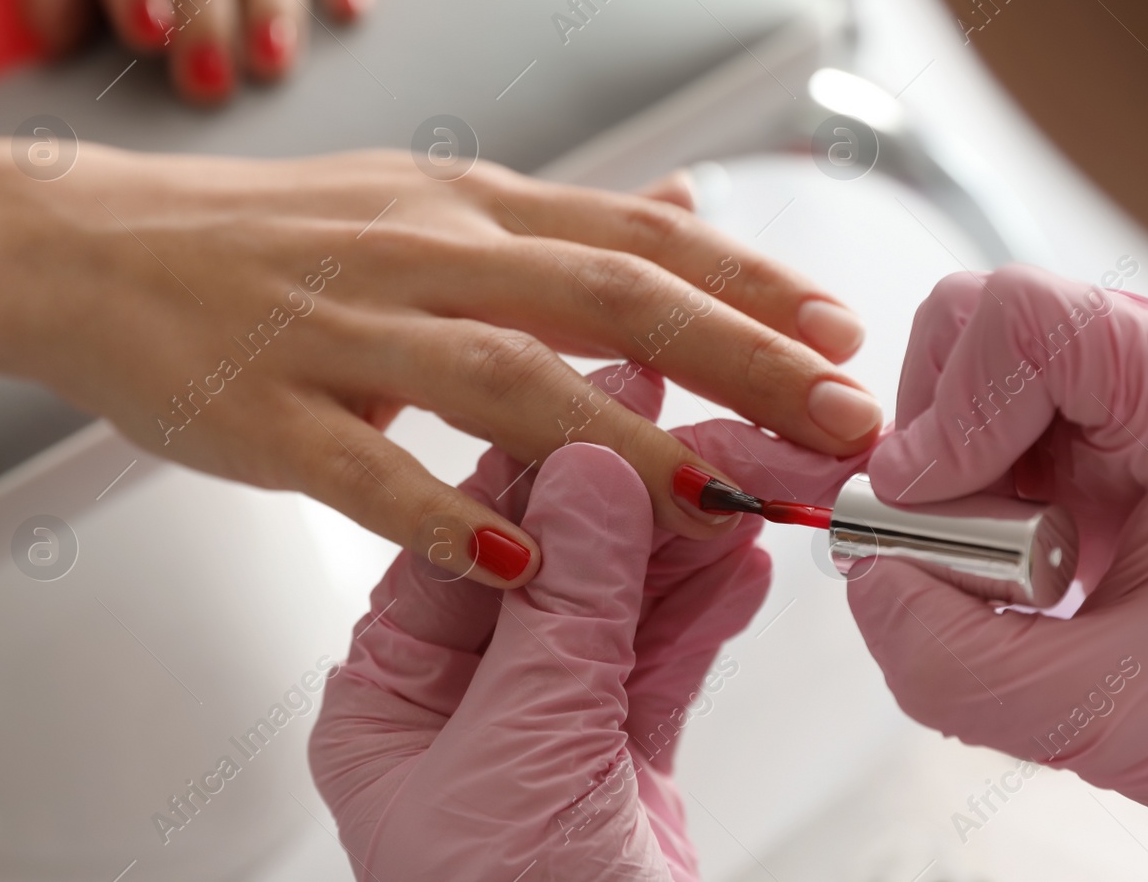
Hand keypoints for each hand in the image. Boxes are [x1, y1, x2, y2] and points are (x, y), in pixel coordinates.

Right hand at [0, 139, 876, 587]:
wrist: (88, 244)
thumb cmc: (267, 235)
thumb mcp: (425, 201)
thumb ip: (557, 222)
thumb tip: (688, 211)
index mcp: (464, 208)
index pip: (635, 236)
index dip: (748, 283)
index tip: (842, 330)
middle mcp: (419, 252)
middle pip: (604, 295)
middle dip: (736, 356)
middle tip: (838, 414)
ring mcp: (340, 331)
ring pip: (503, 376)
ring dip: (624, 444)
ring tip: (727, 502)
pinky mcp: (265, 412)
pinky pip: (364, 469)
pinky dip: (446, 516)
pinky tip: (523, 561)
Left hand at [309, 366, 860, 879]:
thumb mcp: (528, 757)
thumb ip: (567, 608)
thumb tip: (589, 470)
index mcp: (391, 692)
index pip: (471, 531)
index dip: (552, 451)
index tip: (624, 389)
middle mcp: (462, 698)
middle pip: (561, 554)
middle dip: (647, 493)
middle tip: (724, 433)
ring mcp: (546, 723)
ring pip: (626, 597)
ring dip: (694, 540)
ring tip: (756, 485)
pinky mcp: (618, 755)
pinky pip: (666, 658)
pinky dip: (709, 608)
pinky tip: (745, 559)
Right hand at [850, 266, 1147, 878]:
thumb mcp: (1097, 717)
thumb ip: (954, 659)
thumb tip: (869, 577)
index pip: (1027, 317)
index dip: (955, 410)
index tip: (937, 514)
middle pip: (975, 321)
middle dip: (932, 437)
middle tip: (958, 543)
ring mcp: (1126, 382)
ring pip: (958, 362)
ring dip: (940, 467)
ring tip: (994, 559)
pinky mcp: (1088, 420)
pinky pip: (971, 413)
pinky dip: (952, 485)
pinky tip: (1003, 552)